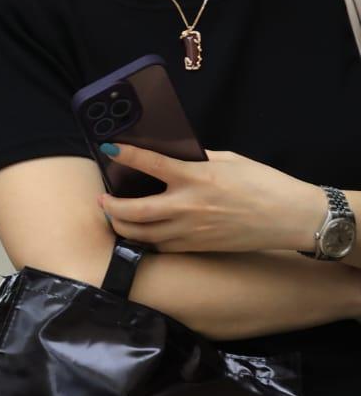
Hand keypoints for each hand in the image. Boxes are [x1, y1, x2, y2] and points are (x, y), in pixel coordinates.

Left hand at [99, 146, 325, 253]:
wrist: (292, 217)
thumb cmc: (264, 184)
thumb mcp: (230, 161)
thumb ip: (197, 160)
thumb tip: (172, 157)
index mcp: (197, 178)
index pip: (150, 163)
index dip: (125, 154)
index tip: (108, 148)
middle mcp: (189, 207)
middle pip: (135, 211)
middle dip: (110, 206)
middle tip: (102, 199)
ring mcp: (192, 231)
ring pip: (143, 235)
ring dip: (122, 226)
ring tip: (114, 216)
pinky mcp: (199, 247)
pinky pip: (162, 247)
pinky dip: (145, 241)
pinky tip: (140, 233)